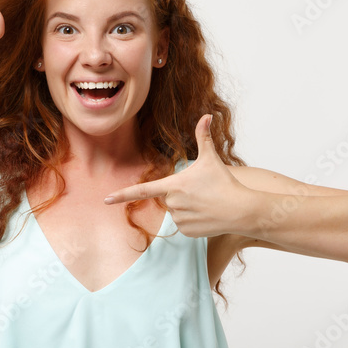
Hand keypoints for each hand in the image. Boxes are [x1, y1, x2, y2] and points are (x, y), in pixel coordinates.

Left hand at [103, 115, 257, 237]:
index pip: (142, 190)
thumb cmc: (224, 182)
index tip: (106, 199)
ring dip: (187, 208)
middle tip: (200, 191)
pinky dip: (194, 220)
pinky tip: (207, 215)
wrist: (240, 210)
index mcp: (173, 185)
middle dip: (180, 194)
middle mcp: (172, 203)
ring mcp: (179, 219)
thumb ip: (204, 137)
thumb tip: (206, 115)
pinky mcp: (187, 232)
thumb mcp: (211, 158)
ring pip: (176, 212)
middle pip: (168, 198)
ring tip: (206, 203)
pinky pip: (184, 225)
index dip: (122, 195)